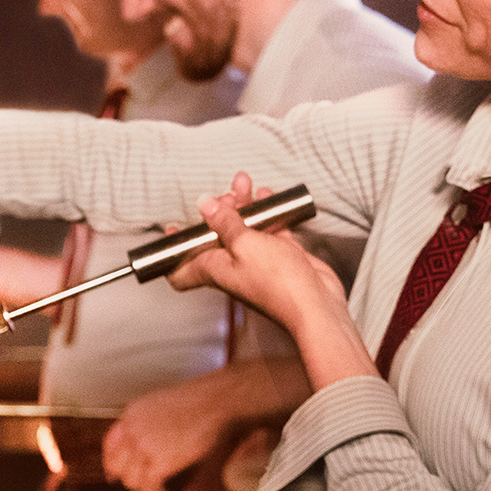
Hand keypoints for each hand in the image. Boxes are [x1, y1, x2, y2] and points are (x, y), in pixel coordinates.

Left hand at [102, 373, 236, 490]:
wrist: (215, 401)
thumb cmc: (198, 401)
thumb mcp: (159, 406)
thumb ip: (146, 423)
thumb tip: (146, 443)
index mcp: (131, 414)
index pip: (109, 444)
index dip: (110, 463)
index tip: (113, 474)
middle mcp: (132, 430)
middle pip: (117, 465)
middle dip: (126, 479)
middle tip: (138, 486)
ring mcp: (145, 446)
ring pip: (131, 479)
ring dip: (143, 489)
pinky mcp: (162, 461)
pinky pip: (149, 486)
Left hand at [167, 173, 340, 325]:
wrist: (316, 305)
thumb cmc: (278, 285)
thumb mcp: (245, 244)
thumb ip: (224, 222)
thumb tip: (205, 204)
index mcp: (214, 269)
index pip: (181, 269)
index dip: (174, 251)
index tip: (174, 228)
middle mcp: (232, 266)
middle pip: (216, 236)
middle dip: (217, 211)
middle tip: (227, 194)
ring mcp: (257, 261)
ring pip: (244, 228)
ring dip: (243, 206)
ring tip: (245, 184)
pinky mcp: (280, 256)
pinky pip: (269, 230)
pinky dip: (267, 213)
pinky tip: (268, 197)